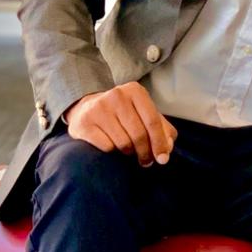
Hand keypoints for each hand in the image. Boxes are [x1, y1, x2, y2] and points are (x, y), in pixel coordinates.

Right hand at [63, 83, 177, 166]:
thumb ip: (162, 130)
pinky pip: (107, 147)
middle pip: (139, 135)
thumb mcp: (144, 115)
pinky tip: (110, 145)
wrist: (86, 110)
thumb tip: (166, 150)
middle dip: (145, 153)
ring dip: (128, 152)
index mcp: (135, 91)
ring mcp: (99, 108)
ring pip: (123, 143)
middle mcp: (116, 95)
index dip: (160, 143)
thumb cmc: (123, 115)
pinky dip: (112, 152)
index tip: (162, 159)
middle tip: (145, 161)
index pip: (153, 121)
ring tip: (127, 149)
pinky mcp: (85, 123)